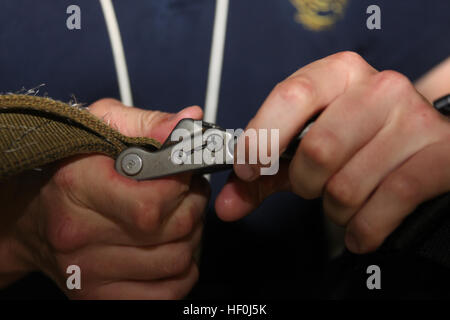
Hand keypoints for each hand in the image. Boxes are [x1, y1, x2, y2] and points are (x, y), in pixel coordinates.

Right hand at [0, 99, 208, 298]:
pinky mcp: (101, 298)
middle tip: (185, 193)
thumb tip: (191, 120)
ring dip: (192, 236)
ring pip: (179, 261)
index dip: (182, 185)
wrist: (33, 220)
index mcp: (77, 187)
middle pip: (174, 231)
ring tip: (177, 218)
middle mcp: (79, 237)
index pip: (152, 202)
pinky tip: (168, 247)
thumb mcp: (102, 128)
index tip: (182, 174)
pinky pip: (171, 292)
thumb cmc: (72, 170)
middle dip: (193, 206)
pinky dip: (183, 270)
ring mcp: (90, 274)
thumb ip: (149, 123)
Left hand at [215, 52, 449, 253]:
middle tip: (310, 185)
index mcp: (339, 73)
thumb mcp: (305, 143)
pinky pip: (386, 204)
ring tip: (343, 201)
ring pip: (347, 186)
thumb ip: (265, 171)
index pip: (291, 96)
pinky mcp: (440, 156)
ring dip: (335, 209)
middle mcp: (379, 88)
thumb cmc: (356, 137)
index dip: (261, 137)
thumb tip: (227, 204)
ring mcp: (413, 120)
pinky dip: (363, 229)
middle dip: (304, 183)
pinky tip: (361, 227)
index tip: (246, 169)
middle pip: (317, 150)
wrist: (419, 137)